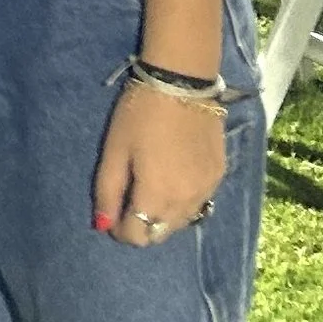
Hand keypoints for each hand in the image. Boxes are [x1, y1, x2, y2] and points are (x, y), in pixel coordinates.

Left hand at [92, 81, 227, 247]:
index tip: (111, 214)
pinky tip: (171, 179)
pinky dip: (181, 202)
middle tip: (127, 199)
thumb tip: (103, 225)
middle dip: (141, 226)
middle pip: (161, 234)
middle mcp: (187, 203)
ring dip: (162, 216)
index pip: (138, 237)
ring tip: (147, 188)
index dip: (120, 231)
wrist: (183, 84)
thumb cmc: (139, 115)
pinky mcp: (219, 177)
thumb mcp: (114, 151)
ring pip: (181, 222)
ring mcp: (208, 191)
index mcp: (157, 197)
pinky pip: (198, 204)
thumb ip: (108, 192)